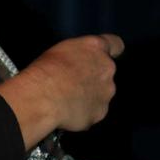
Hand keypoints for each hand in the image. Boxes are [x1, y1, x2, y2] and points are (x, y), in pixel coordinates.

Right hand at [0, 34, 123, 149]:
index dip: (111, 51)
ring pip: (102, 95)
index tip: (103, 57)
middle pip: (106, 73)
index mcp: (96, 47)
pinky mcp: (100, 112)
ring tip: (69, 102)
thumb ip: (78, 55)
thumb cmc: (46, 71)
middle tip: (74, 85)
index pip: (116, 44)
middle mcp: (107, 69)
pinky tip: (69, 114)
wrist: (44, 98)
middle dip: (94, 79)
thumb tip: (78, 65)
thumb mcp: (61, 51)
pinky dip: (85, 114)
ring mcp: (106, 93)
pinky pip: (94, 113)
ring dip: (90, 98)